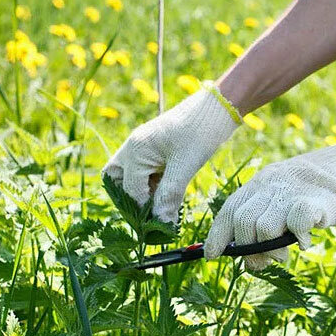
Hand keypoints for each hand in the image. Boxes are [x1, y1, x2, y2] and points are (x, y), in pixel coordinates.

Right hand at [102, 82, 241, 222]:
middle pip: (118, 183)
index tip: (160, 227)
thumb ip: (169, 194)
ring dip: (143, 194)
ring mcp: (141, 148)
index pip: (131, 191)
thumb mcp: (186, 166)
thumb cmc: (201, 131)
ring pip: (129, 178)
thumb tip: (161, 223)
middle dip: (134, 202)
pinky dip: (152, 186)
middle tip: (154, 216)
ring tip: (164, 205)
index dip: (144, 211)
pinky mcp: (153, 149)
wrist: (218, 107)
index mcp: (135, 150)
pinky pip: (144, 172)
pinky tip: (170, 193)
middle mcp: (132, 148)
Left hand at [204, 137, 335, 269]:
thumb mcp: (281, 198)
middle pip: (243, 222)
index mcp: (259, 184)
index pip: (229, 210)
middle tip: (259, 263)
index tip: (212, 255)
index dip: (217, 236)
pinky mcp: (314, 202)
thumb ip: (263, 220)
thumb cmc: (314, 190)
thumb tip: (247, 259)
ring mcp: (291, 193)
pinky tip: (304, 243)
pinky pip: (295, 224)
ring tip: (282, 256)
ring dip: (270, 250)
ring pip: (264, 228)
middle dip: (246, 250)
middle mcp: (270, 186)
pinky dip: (297, 239)